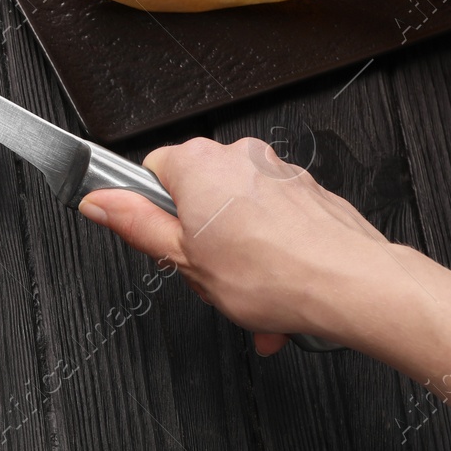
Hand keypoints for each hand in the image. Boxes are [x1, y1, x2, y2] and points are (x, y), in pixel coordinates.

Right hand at [79, 136, 394, 354]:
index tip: (163, 241)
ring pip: (236, 214)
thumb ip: (133, 224)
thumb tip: (97, 200)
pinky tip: (276, 288)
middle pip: (195, 196)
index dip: (151, 215)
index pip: (149, 174)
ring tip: (249, 295)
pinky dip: (269, 250)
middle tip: (208, 275)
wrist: (353, 285)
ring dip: (236, 254)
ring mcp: (276, 171)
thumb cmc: (276, 273)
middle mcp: (236, 156)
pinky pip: (272, 220)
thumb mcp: (183, 259)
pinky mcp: (306, 191)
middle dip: (200, 240)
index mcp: (196, 164)